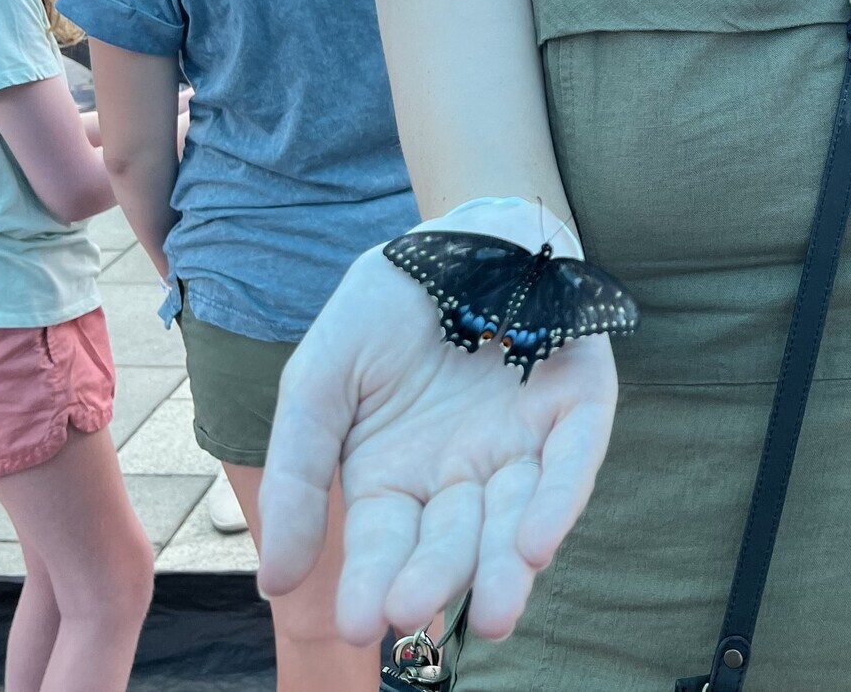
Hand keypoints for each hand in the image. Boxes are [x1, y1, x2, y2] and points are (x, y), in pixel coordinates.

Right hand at [257, 243, 618, 646]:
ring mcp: (523, 444)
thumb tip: (274, 581)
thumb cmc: (387, 307)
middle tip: (412, 612)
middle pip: (452, 541)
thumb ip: (300, 475)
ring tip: (496, 611)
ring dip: (505, 567)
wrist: (457, 230)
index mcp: (397, 478)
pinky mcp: (576, 408)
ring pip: (516, 518)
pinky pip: (570, 462)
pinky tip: (536, 543)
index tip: (360, 620)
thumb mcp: (320, 381)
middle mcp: (462, 476)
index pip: (385, 544)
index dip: (373, 581)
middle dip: (436, 579)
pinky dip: (557, 502)